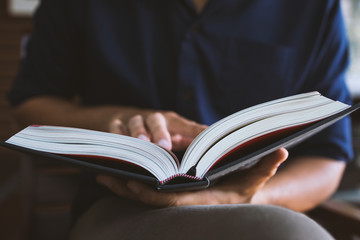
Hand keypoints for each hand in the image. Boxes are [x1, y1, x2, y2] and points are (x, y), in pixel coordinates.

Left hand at [97, 148, 287, 206]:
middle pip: (149, 199)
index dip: (151, 195)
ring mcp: (173, 199)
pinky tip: (116, 171)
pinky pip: (145, 189)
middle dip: (127, 187)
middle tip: (106, 172)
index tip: (134, 183)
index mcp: (198, 202)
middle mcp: (182, 203)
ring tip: (103, 169)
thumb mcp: (256, 182)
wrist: (236, 202)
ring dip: (122, 184)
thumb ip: (266, 168)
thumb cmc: (244, 193)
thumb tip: (280, 152)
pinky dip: (129, 182)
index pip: (170, 201)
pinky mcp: (169, 193)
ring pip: (143, 195)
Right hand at [109, 111, 206, 150]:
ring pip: (136, 123)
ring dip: (139, 133)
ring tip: (142, 144)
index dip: (195, 131)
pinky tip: (119, 144)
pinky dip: (116, 135)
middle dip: (161, 133)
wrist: (128, 118)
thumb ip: (192, 138)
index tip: (206, 136)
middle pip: (157, 121)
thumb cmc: (159, 131)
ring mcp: (134, 120)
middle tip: (165, 146)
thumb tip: (214, 142)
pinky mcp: (117, 124)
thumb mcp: (176, 134)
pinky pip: (115, 128)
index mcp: (171, 121)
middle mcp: (153, 118)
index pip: (185, 125)